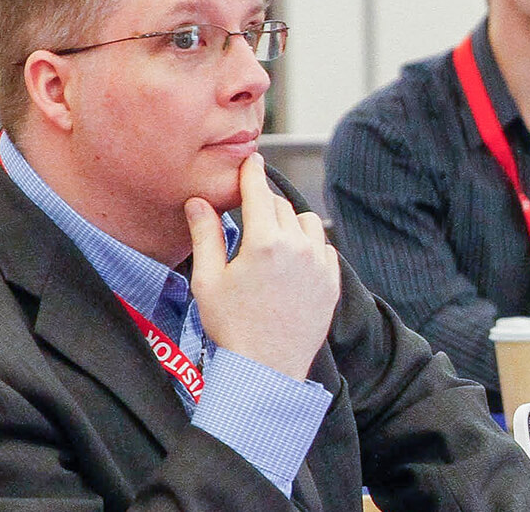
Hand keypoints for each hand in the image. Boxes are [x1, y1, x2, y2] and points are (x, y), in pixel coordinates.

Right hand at [188, 154, 341, 379]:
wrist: (267, 369)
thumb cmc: (232, 327)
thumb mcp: (208, 280)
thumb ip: (205, 235)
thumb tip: (197, 202)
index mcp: (264, 242)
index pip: (259, 191)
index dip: (252, 172)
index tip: (250, 161)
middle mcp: (298, 247)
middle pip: (281, 206)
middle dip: (264, 202)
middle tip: (249, 210)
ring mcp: (320, 264)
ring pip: (308, 223)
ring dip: (290, 222)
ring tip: (271, 238)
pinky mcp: (332, 282)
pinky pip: (324, 248)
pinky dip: (309, 246)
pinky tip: (292, 260)